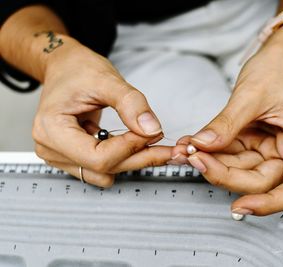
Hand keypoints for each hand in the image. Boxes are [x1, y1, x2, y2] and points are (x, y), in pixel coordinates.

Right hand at [33, 37, 171, 186]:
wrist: (66, 67)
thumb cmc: (77, 70)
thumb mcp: (106, 79)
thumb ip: (131, 104)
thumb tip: (151, 129)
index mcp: (51, 129)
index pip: (98, 157)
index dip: (130, 147)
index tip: (153, 132)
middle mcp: (51, 148)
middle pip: (104, 169)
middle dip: (139, 157)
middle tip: (166, 145)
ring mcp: (61, 155)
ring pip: (106, 173)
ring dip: (132, 160)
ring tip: (149, 140)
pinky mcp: (74, 157)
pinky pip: (103, 168)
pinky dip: (124, 157)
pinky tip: (136, 141)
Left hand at [173, 25, 282, 215]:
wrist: (279, 54)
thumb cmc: (280, 68)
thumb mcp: (252, 94)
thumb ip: (227, 123)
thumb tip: (203, 145)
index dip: (269, 205)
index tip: (240, 206)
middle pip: (258, 182)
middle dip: (224, 174)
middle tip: (195, 158)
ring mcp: (270, 150)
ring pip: (239, 171)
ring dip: (211, 163)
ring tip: (187, 148)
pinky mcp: (253, 144)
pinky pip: (230, 156)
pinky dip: (211, 151)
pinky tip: (193, 144)